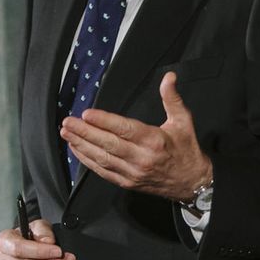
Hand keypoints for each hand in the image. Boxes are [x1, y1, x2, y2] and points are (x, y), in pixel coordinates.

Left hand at [60, 72, 213, 200]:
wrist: (192, 182)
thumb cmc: (187, 149)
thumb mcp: (184, 121)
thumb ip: (172, 98)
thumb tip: (169, 77)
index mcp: (155, 141)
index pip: (124, 129)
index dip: (104, 121)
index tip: (87, 114)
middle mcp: (141, 158)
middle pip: (108, 144)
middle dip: (85, 132)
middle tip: (68, 122)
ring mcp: (132, 172)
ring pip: (102, 158)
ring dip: (82, 145)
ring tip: (67, 134)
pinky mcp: (127, 182)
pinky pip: (103, 171)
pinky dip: (87, 161)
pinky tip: (77, 150)